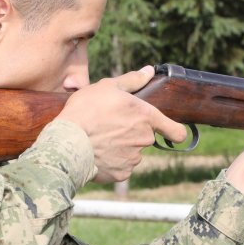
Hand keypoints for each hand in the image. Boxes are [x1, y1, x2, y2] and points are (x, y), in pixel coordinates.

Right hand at [57, 66, 187, 182]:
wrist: (67, 141)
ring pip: (131, 152)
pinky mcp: (121, 174)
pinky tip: (96, 153)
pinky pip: (120, 167)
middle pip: (145, 137)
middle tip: (109, 126)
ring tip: (99, 139)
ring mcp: (133, 158)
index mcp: (146, 117)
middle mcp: (144, 139)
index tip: (170, 132)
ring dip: (120, 147)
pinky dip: (111, 162)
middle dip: (132, 133)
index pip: (176, 131)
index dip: (175, 131)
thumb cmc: (86, 110)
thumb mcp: (107, 86)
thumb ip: (132, 80)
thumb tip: (149, 71)